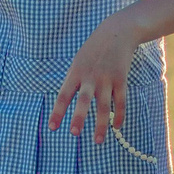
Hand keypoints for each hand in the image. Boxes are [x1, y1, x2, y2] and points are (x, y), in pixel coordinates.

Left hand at [51, 19, 136, 142]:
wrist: (116, 32)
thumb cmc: (93, 50)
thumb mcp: (78, 61)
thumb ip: (74, 81)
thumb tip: (67, 102)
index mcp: (76, 73)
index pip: (64, 95)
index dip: (58, 112)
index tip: (52, 127)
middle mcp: (91, 77)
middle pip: (84, 100)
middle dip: (79, 117)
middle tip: (74, 133)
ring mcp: (107, 79)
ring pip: (104, 106)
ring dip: (101, 125)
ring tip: (98, 141)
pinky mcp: (121, 80)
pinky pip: (120, 101)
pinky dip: (119, 116)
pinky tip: (116, 127)